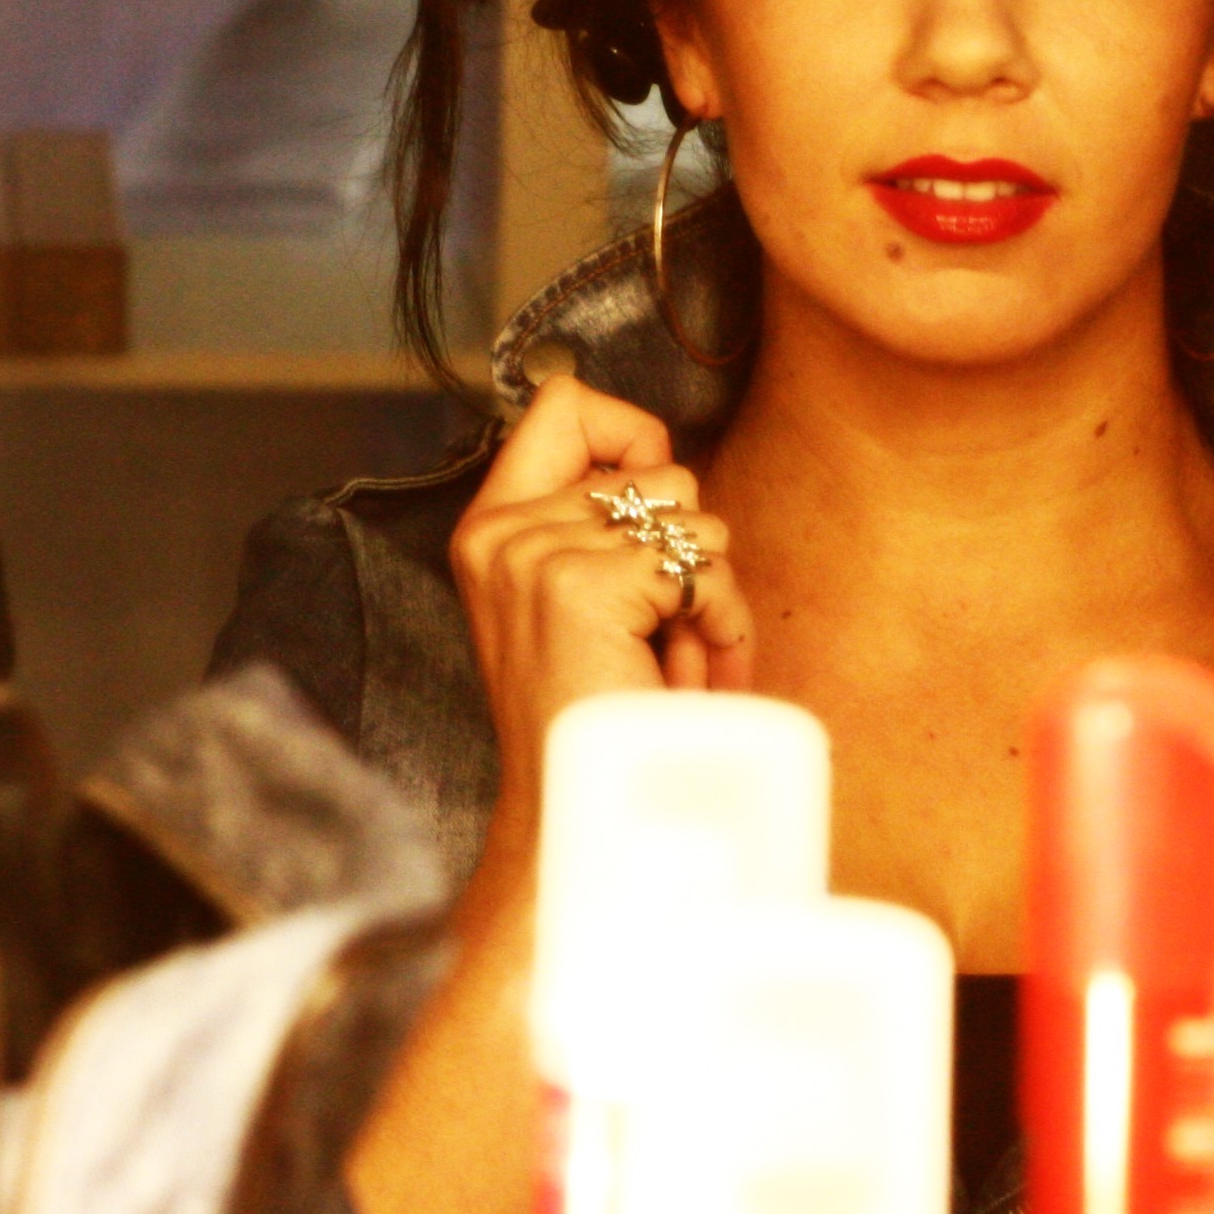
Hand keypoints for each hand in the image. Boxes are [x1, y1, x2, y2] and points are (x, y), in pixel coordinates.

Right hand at [446, 378, 758, 834]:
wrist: (580, 809)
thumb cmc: (598, 718)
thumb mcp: (588, 603)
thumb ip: (606, 529)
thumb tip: (668, 467)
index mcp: (491, 527)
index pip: (567, 403)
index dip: (634, 437)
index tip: (653, 516)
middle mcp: (501, 531)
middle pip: (660, 472)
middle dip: (690, 556)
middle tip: (672, 633)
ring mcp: (534, 554)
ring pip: (694, 519)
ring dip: (711, 595)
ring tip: (680, 661)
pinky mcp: (581, 586)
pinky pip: (705, 568)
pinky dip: (722, 624)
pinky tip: (693, 675)